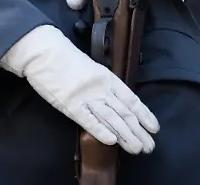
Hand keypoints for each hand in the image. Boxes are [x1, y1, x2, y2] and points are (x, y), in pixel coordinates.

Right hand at [0, 25, 158, 153]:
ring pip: (111, 118)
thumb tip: (118, 104)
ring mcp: (85, 97)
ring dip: (125, 135)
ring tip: (136, 148)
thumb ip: (104, 86)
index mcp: (107, 78)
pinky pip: (88, 120)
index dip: (144, 115)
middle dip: (138, 131)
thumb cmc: (66, 59)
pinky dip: (101, 130)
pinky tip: (112, 141)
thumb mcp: (92, 69)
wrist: (44, 52)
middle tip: (149, 146)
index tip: (154, 128)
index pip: (131, 99)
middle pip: (124, 112)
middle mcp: (100, 88)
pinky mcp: (69, 104)